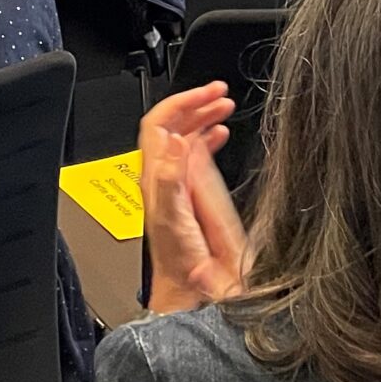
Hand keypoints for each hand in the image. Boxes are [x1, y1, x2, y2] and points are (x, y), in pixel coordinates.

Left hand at [140, 83, 247, 315]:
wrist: (185, 289)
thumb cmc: (181, 261)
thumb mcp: (175, 219)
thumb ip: (173, 179)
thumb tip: (178, 140)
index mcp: (155, 176)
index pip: (158, 123)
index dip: (181, 101)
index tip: (207, 92)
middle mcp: (159, 176)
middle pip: (171, 124)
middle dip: (195, 102)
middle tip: (221, 93)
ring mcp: (171, 183)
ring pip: (182, 136)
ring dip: (202, 117)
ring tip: (225, 106)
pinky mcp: (184, 192)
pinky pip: (193, 154)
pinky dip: (207, 137)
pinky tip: (220, 135)